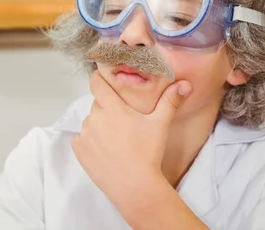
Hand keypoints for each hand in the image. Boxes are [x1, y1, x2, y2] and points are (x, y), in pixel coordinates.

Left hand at [72, 70, 191, 219]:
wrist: (135, 186)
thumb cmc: (148, 154)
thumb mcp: (160, 124)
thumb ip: (170, 101)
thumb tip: (184, 84)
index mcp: (113, 108)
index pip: (97, 84)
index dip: (98, 78)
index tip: (101, 78)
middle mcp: (95, 118)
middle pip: (97, 105)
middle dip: (107, 109)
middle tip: (122, 122)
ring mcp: (85, 134)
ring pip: (90, 122)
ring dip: (98, 125)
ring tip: (115, 140)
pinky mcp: (79, 150)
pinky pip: (80, 138)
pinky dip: (89, 141)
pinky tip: (104, 150)